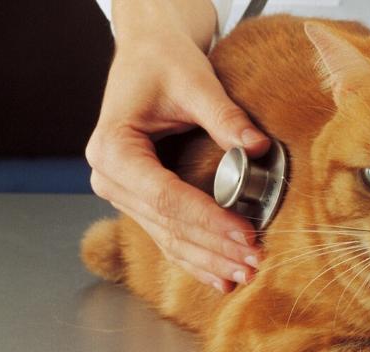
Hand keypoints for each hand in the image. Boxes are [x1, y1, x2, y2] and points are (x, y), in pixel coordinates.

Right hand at [86, 0, 269, 291]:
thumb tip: (258, 147)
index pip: (165, 196)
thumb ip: (225, 117)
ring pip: (167, 238)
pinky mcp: (141, 199)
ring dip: (207, 260)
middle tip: (254, 261)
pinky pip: (168, 234)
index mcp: (114, 149)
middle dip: (214, 247)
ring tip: (243, 275)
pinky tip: (219, 278)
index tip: (245, 234)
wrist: (148, 55)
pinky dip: (194, 258)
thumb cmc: (163, 63)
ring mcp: (123, 193)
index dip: (207, 219)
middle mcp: (111, 178)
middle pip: (167, 224)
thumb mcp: (194, 82)